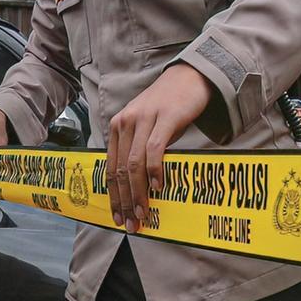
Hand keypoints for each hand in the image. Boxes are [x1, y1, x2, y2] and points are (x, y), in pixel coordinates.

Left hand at [107, 64, 213, 232]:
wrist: (190, 77)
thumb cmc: (170, 106)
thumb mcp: (147, 126)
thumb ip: (138, 148)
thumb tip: (138, 183)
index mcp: (118, 127)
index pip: (110, 168)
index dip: (113, 196)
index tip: (118, 218)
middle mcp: (125, 122)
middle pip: (120, 170)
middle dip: (124, 201)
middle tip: (131, 223)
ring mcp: (144, 119)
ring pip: (134, 164)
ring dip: (138, 192)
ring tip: (144, 211)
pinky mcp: (165, 117)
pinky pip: (155, 149)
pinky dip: (155, 170)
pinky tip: (159, 186)